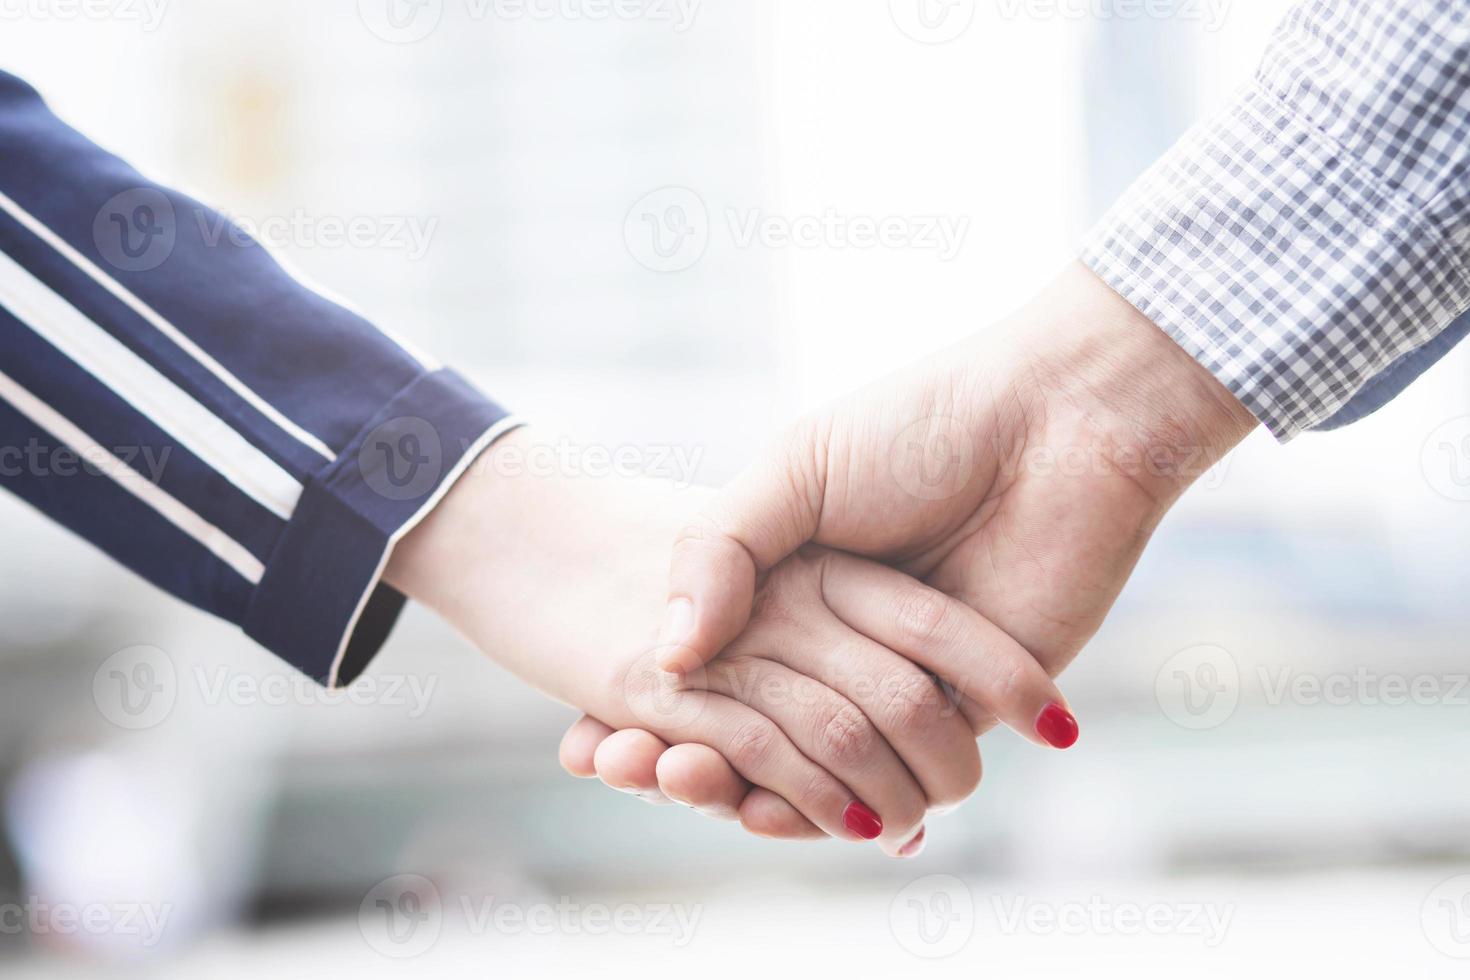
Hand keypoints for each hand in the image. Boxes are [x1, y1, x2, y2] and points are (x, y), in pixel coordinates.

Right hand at [384, 431, 1070, 854]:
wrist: (1056, 419)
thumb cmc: (921, 427)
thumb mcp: (794, 470)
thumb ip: (722, 549)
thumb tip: (664, 655)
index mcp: (806, 583)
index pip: (720, 668)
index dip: (657, 706)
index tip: (597, 736)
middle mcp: (852, 640)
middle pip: (759, 727)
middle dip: (687, 755)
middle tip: (625, 763)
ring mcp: (912, 677)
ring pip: (821, 767)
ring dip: (746, 786)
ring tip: (680, 778)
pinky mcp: (978, 706)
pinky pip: (901, 778)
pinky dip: (831, 802)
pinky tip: (759, 803)